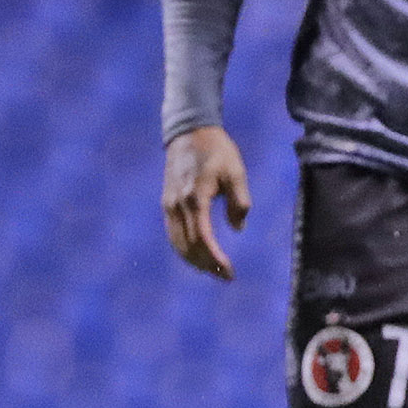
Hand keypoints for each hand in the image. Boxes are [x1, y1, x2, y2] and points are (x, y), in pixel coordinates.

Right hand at [163, 125, 252, 279]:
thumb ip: (240, 201)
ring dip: (194, 260)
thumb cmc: (217, 151)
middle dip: (206, 265)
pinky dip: (184, 249)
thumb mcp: (236, 172)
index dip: (215, 258)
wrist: (189, 132)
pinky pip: (173, 233)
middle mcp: (178, 204)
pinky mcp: (167, 202)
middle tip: (225, 276)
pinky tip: (197, 255)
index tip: (229, 272)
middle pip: (188, 245)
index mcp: (196, 197)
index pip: (203, 238)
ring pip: (177, 242)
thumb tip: (237, 229)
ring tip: (213, 270)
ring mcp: (169, 204)